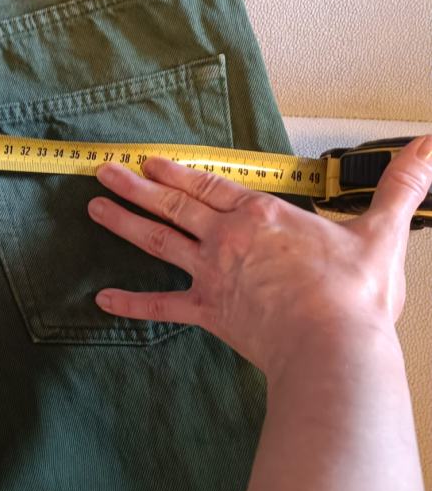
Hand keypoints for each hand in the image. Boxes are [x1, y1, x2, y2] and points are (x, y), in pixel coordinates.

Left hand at [87, 135, 431, 380]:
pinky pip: (162, 306)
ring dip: (123, 222)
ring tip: (93, 207)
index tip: (148, 160)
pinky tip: (102, 298)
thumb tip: (431, 144)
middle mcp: (228, 239)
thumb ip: (401, 185)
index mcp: (262, 216)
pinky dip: (132, 303)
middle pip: (173, 205)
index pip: (210, 186)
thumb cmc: (353, 294)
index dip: (177, 171)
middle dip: (136, 185)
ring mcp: (213, 275)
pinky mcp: (209, 312)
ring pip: (158, 241)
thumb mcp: (382, 229)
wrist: (333, 346)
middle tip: (102, 170)